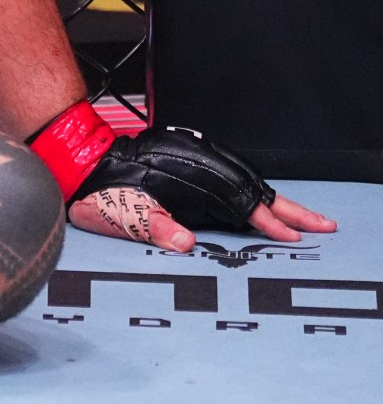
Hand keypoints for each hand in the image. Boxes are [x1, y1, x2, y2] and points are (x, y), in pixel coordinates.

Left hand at [63, 124, 337, 252]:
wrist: (79, 163)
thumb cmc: (99, 192)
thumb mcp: (122, 215)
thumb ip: (156, 227)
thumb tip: (186, 241)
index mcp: (187, 180)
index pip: (239, 203)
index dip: (267, 221)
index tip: (292, 236)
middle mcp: (196, 166)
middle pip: (254, 189)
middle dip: (290, 209)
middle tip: (323, 225)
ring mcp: (195, 164)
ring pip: (247, 183)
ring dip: (276, 201)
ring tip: (305, 219)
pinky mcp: (190, 165)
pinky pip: (232, 180)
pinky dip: (254, 194)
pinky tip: (265, 207)